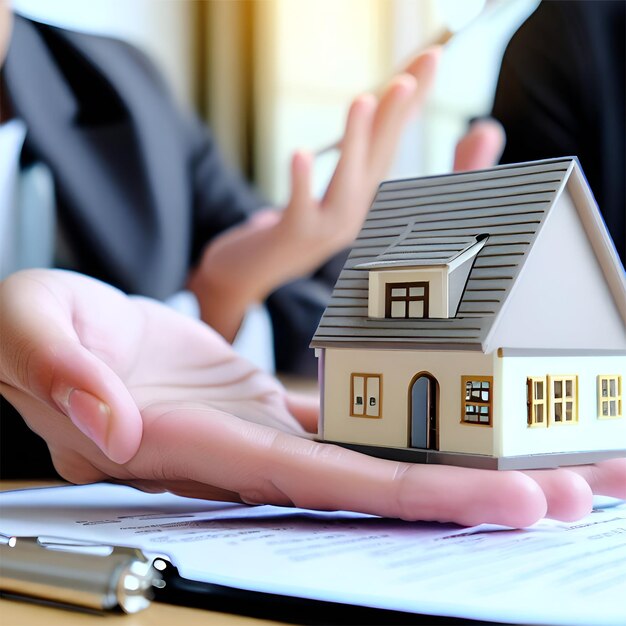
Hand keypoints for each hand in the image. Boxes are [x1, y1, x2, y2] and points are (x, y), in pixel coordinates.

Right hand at [2, 269, 624, 526]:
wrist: (51, 330)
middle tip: (571, 494)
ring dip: (451, 454)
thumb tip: (110, 423)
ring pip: (370, 448)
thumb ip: (66, 376)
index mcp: (195, 446)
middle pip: (373, 480)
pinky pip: (345, 412)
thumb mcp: (31, 334)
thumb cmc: (31, 332)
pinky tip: (451, 413)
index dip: (415, 494)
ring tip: (537, 458)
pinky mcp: (263, 400)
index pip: (323, 483)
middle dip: (471, 490)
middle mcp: (241, 450)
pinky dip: (401, 413)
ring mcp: (259, 427)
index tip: (507, 500)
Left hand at [189, 49, 440, 340]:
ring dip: (356, 141)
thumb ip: (340, 173)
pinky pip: (300, 207)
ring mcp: (326, 229)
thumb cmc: (283, 230)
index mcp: (360, 200)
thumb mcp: (319, 199)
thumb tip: (359, 137)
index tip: (430, 59)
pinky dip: (301, 181)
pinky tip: (298, 152)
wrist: (246, 276)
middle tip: (418, 69)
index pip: (388, 145)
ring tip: (364, 99)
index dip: (409, 105)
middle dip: (398, 114)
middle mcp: (352, 215)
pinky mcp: (294, 236)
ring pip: (346, 182)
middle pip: (379, 158)